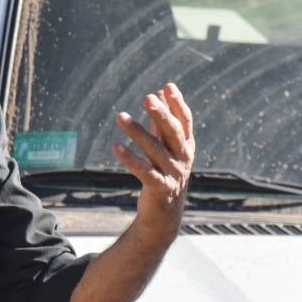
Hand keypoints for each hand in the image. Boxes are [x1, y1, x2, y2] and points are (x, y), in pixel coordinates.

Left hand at [112, 83, 194, 240]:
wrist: (164, 216)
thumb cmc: (165, 175)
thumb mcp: (166, 148)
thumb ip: (162, 122)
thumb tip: (159, 92)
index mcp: (186, 147)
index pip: (185, 122)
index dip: (177, 104)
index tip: (167, 86)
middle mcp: (183, 159)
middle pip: (173, 133)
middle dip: (161, 114)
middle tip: (147, 97)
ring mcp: (173, 174)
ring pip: (155, 149)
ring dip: (138, 132)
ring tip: (120, 117)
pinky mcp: (160, 189)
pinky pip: (144, 171)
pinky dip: (130, 159)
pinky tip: (115, 146)